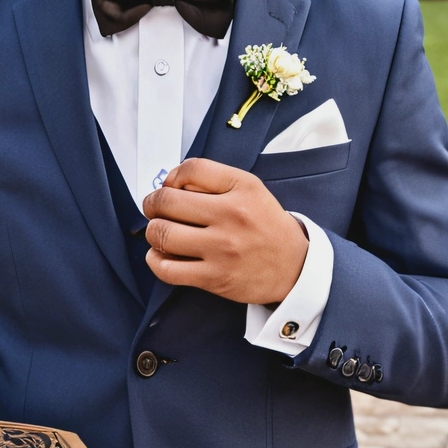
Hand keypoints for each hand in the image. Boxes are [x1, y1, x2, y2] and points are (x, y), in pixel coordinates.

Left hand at [142, 158, 307, 304]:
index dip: (172, 176)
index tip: (172, 186)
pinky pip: (167, 269)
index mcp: (242, 188)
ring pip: (162, 234)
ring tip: (161, 231)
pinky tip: (161, 254)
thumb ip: (211, 179)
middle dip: (152, 204)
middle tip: (155, 208)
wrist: (294, 266)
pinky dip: (155, 260)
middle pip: (167, 201)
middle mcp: (232, 216)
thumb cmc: (264, 224)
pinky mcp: (215, 278)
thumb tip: (168, 183)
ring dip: (153, 231)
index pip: (191, 169)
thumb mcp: (248, 188)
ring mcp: (222, 249)